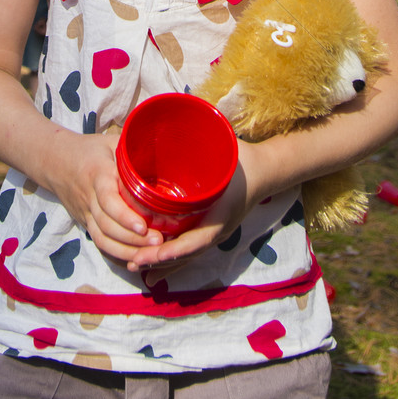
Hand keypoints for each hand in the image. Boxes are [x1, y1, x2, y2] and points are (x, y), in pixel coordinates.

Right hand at [45, 130, 164, 264]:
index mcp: (97, 174)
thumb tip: (162, 149)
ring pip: (102, 238)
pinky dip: (116, 253)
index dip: (125, 216)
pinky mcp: (84, 222)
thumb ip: (132, 149)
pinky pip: (99, 241)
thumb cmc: (89, 150)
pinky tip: (136, 258)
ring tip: (151, 253)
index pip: (108, 200)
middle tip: (159, 242)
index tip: (143, 227)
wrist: (54, 161)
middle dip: (132, 239)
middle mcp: (89, 197)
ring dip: (127, 250)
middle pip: (107, 225)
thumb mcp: (110, 143)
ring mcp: (85, 213)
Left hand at [124, 139, 264, 274]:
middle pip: (186, 254)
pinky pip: (188, 249)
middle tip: (133, 264)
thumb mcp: (223, 155)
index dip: (174, 251)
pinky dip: (171, 258)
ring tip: (135, 266)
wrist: (263, 171)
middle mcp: (216, 231)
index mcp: (220, 217)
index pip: (196, 241)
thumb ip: (199, 148)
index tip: (153, 256)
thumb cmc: (241, 163)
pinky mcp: (209, 230)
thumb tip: (171, 132)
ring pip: (185, 255)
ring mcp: (213, 233)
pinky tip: (153, 265)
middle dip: (159, 261)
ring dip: (161, 263)